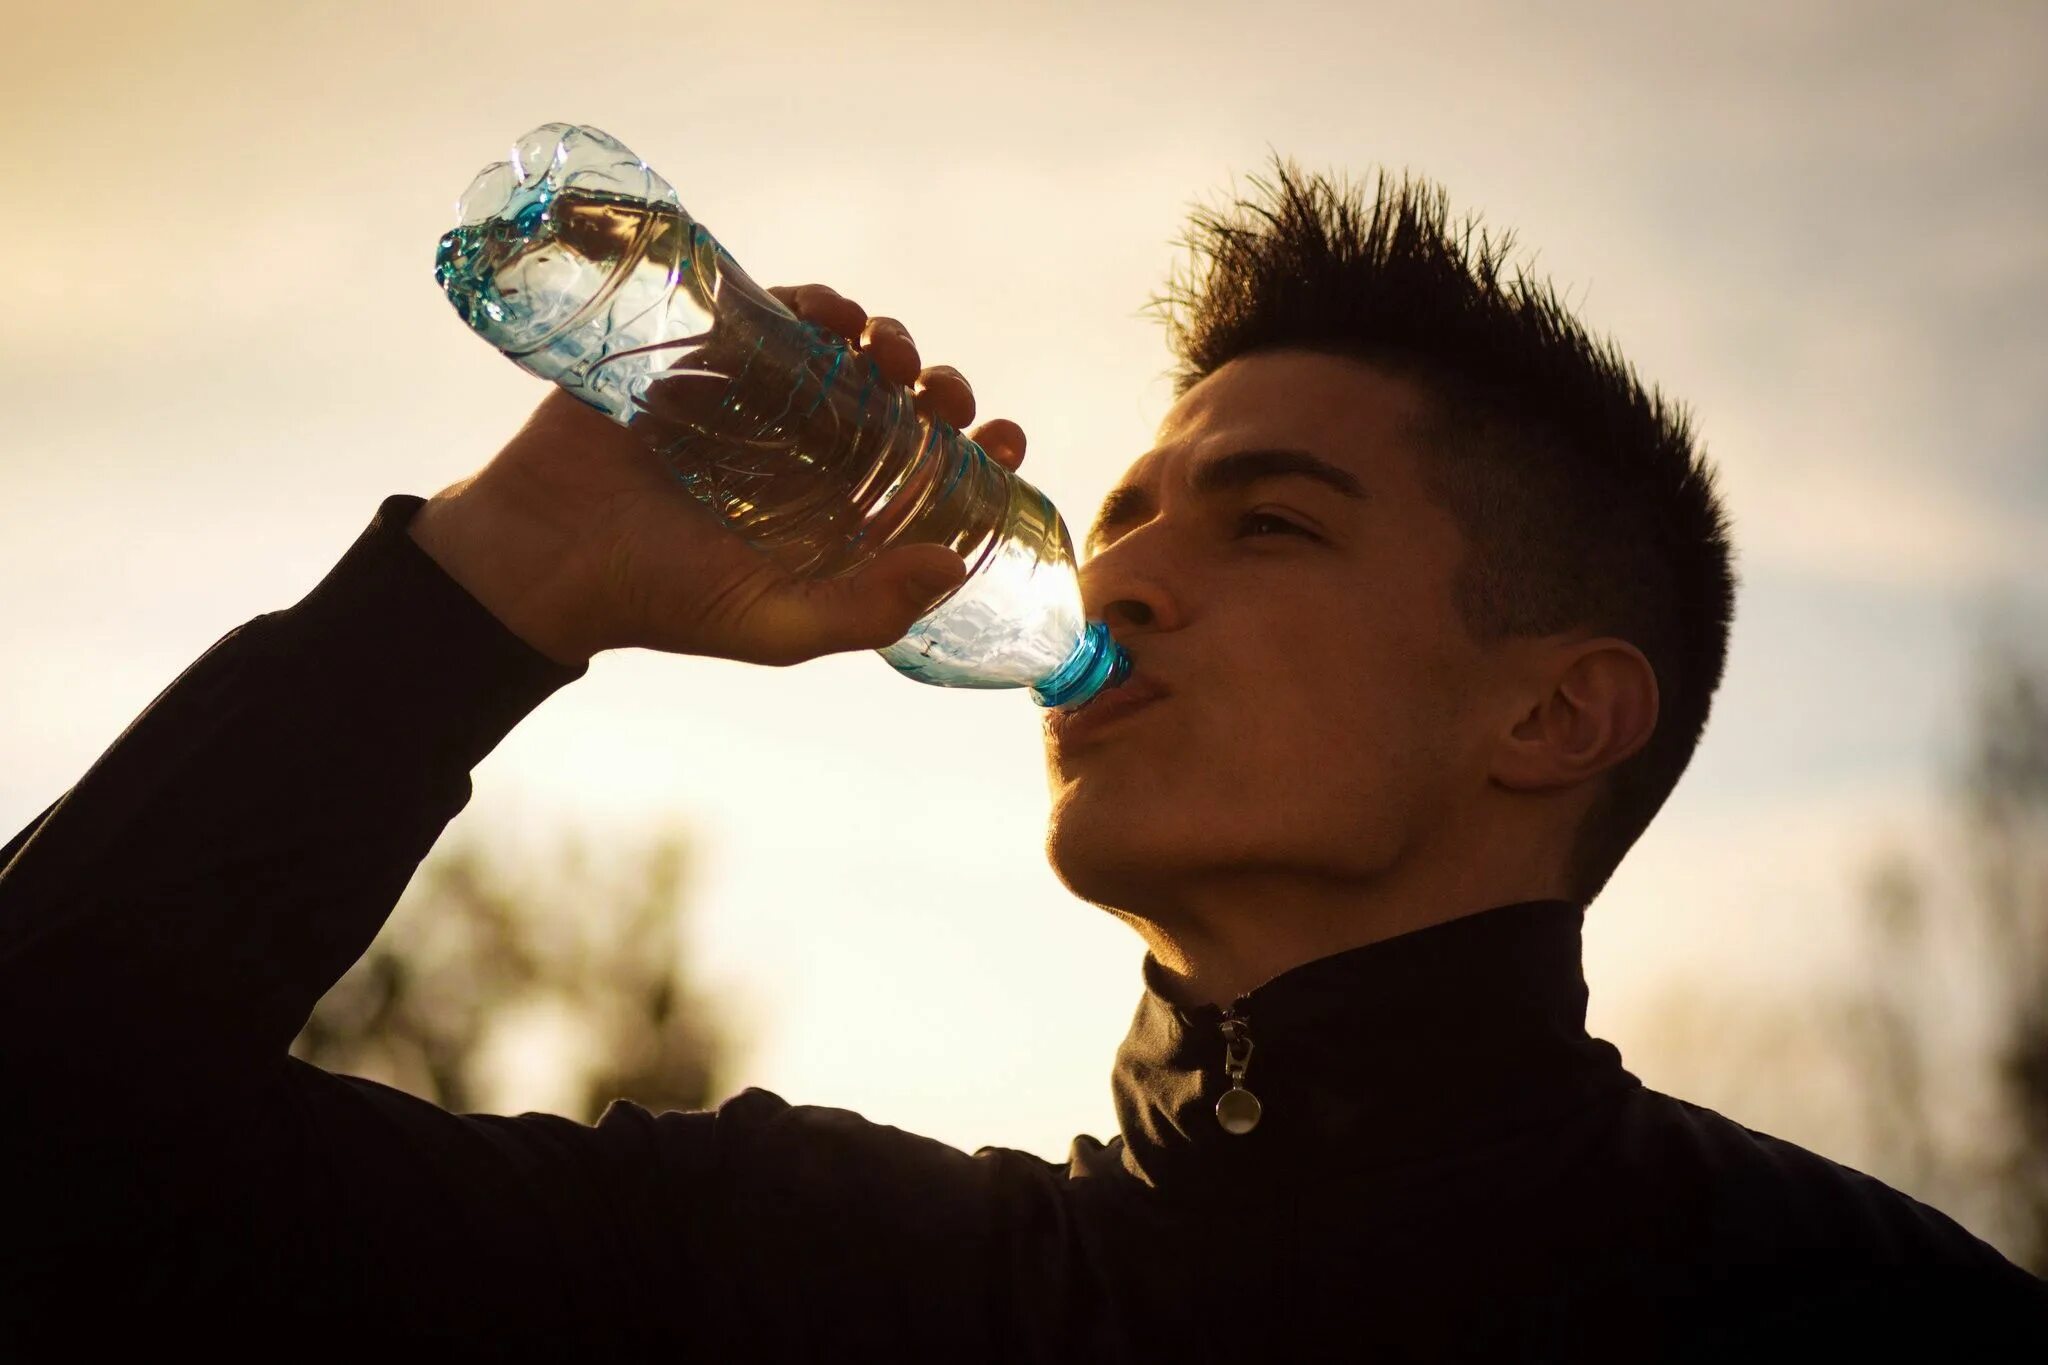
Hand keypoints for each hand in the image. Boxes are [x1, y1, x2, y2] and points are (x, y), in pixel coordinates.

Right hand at [408, 282, 1027, 667]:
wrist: (546, 555)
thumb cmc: (662, 603)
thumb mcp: (776, 626)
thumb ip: (868, 609)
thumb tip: (957, 565)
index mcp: (842, 521)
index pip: (935, 482)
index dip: (983, 455)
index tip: (1007, 437)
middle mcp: (814, 460)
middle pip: (906, 410)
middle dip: (942, 392)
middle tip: (947, 394)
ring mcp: (766, 407)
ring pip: (853, 357)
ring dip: (889, 342)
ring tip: (888, 354)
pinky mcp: (711, 360)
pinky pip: (780, 316)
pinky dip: (817, 304)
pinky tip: (833, 314)